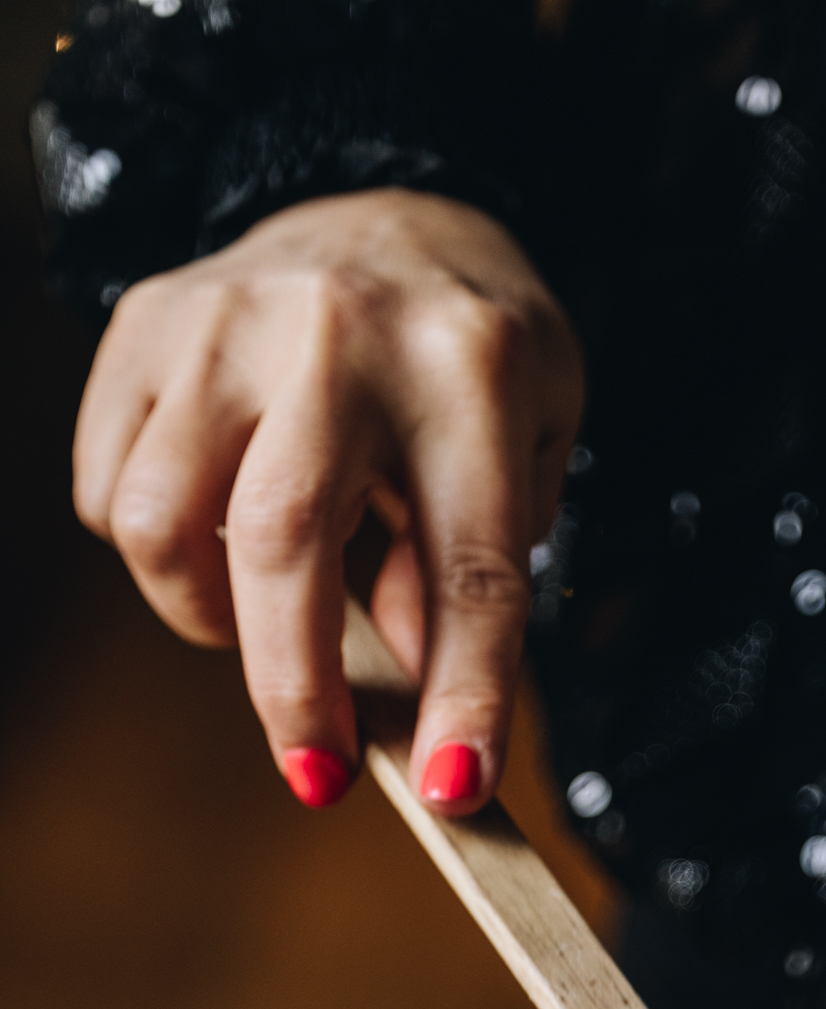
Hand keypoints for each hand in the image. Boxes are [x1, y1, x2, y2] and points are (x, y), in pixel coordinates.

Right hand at [73, 189, 583, 812]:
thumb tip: (410, 687)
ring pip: (159, 521)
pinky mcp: (143, 326)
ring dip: (205, 614)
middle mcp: (338, 330)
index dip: (463, 694)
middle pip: (282, 540)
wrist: (387, 211)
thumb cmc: (467, 360)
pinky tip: (215, 532)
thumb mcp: (530, 449)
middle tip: (316, 772)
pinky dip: (153, 552)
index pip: (471, 564)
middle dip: (294, 688)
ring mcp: (224, 320)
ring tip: (263, 614)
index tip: (451, 790)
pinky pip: (106, 490)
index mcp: (469, 365)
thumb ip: (478, 567)